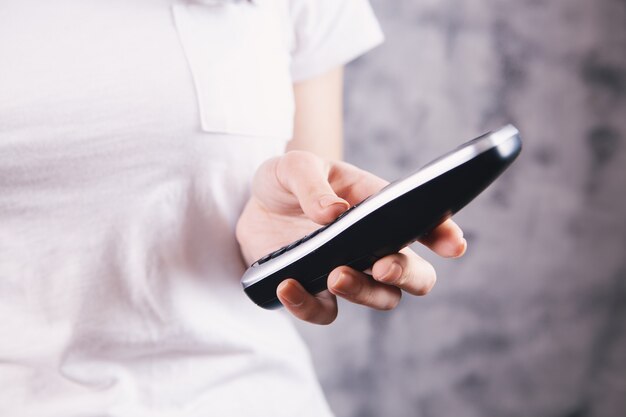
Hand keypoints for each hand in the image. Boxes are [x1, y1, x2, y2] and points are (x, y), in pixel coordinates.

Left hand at [236, 151, 466, 324]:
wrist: (252, 207)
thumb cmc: (285, 181)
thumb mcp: (294, 167)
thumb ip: (312, 184)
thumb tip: (333, 213)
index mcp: (377, 207)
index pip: (420, 222)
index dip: (443, 234)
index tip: (452, 244)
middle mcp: (373, 244)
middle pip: (415, 274)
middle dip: (407, 274)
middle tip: (383, 266)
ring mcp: (348, 270)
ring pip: (382, 298)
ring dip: (365, 292)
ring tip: (335, 274)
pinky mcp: (317, 291)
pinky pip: (325, 312)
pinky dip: (308, 306)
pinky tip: (288, 285)